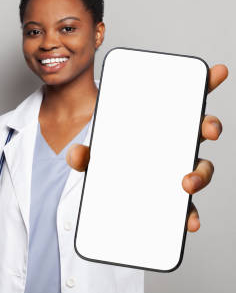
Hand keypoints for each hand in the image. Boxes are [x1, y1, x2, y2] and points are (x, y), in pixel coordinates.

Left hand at [66, 64, 228, 231]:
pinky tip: (188, 222)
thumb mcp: (93, 153)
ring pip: (201, 167)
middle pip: (200, 131)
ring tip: (187, 183)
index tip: (216, 71)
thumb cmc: (108, 159)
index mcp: (159, 125)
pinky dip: (191, 213)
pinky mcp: (172, 197)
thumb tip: (76, 155)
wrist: (106, 187)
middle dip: (209, 126)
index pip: (185, 100)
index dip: (203, 83)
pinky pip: (188, 205)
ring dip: (201, 174)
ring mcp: (176, 169)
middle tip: (206, 129)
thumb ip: (83, 154)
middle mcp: (174, 144)